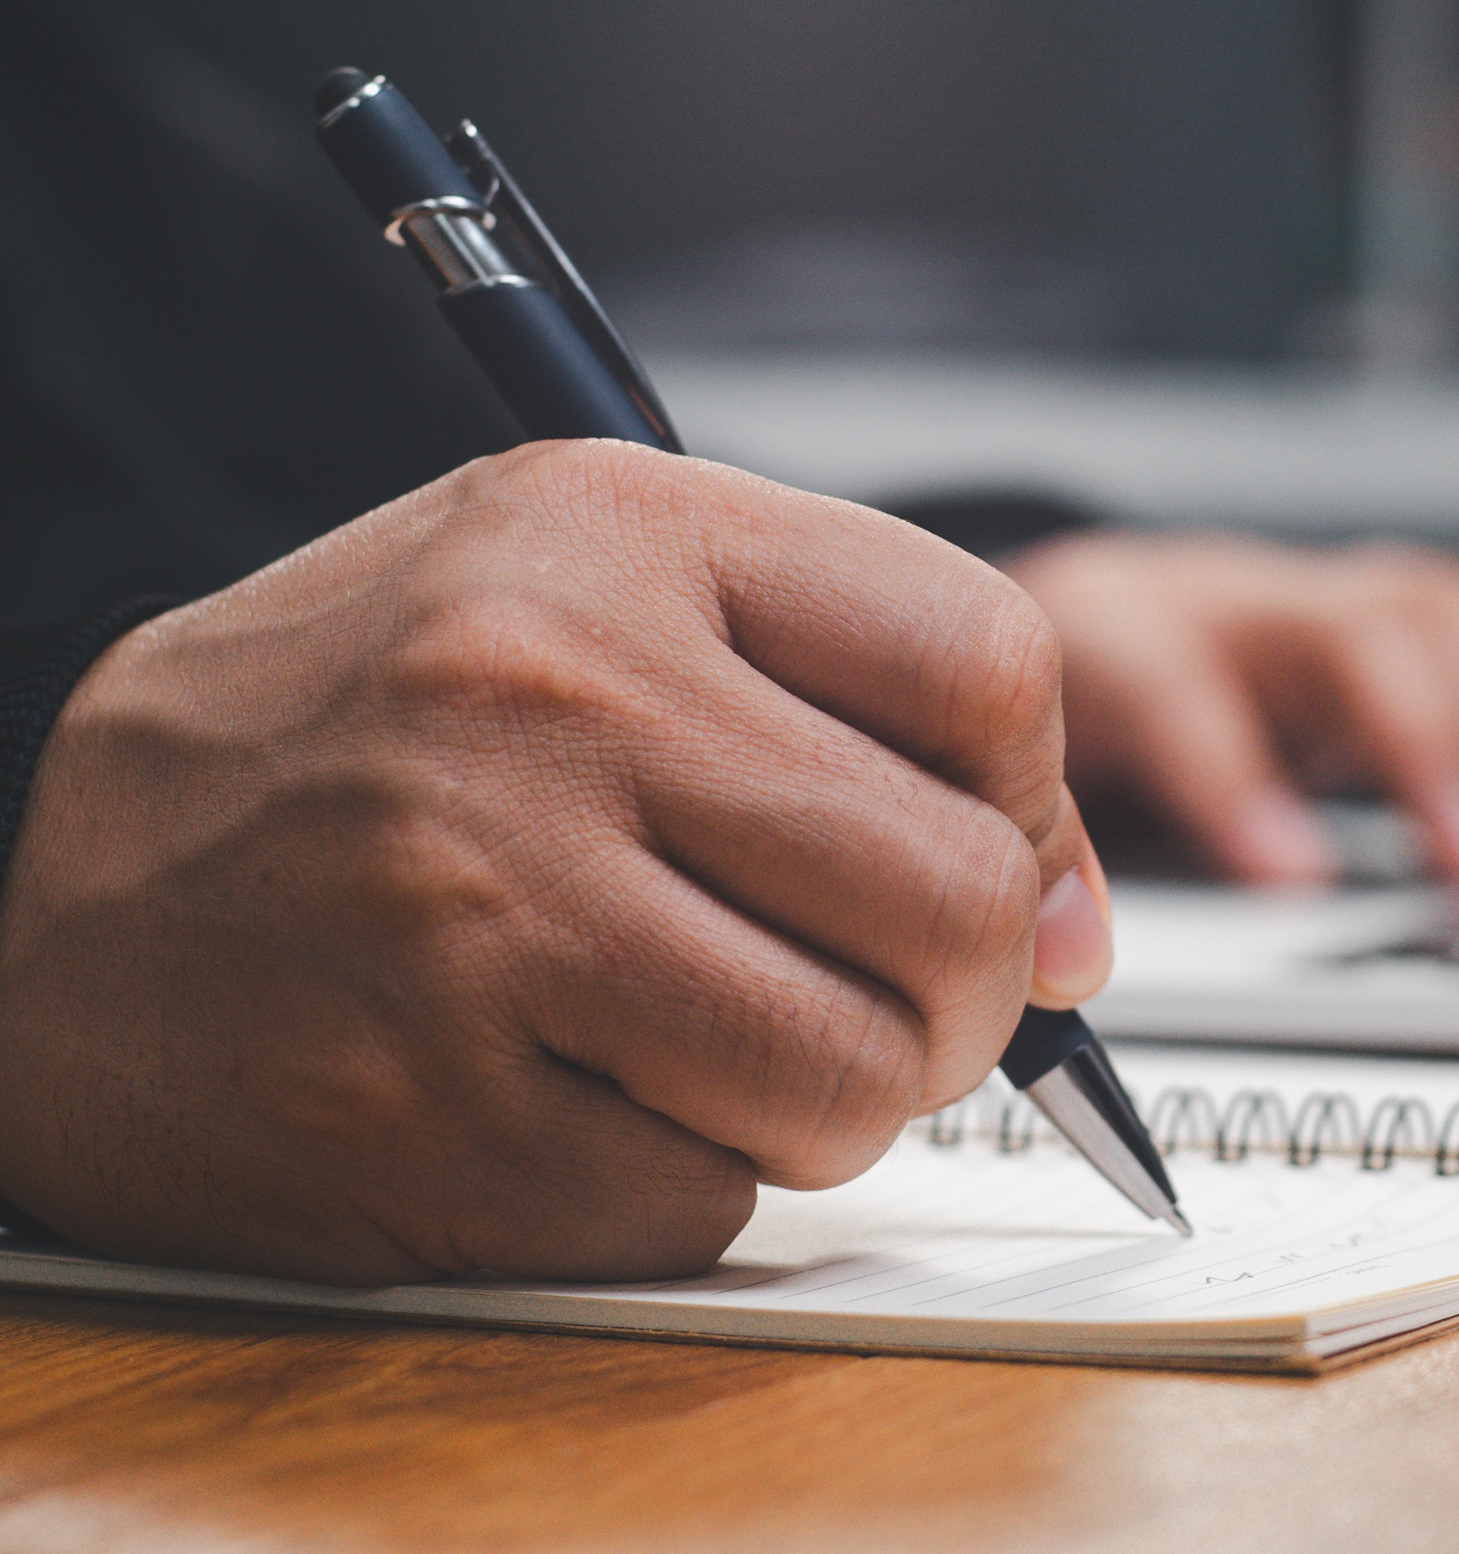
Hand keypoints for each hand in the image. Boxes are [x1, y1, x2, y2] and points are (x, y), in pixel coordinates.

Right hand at [0, 441, 1106, 1284]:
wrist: (36, 882)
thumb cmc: (356, 735)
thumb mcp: (579, 591)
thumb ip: (845, 694)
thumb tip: (1076, 918)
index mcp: (611, 535)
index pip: (990, 667)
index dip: (1039, 801)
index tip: (1010, 865)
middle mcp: (548, 703)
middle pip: (959, 901)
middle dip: (970, 990)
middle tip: (891, 994)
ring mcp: (480, 916)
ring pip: (858, 1079)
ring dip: (834, 1098)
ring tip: (718, 1041)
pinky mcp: (426, 1112)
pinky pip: (703, 1202)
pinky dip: (680, 1178)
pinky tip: (570, 1094)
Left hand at [999, 531, 1458, 894]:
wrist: (1055, 630)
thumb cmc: (1037, 730)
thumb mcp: (1017, 792)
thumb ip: (1058, 866)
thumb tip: (1087, 973)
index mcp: (1099, 633)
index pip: (1169, 683)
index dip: (1235, 778)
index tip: (1296, 885)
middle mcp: (1215, 595)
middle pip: (1347, 626)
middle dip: (1429, 748)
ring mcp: (1303, 597)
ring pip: (1427, 615)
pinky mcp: (1369, 624)